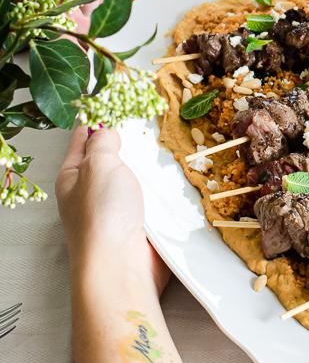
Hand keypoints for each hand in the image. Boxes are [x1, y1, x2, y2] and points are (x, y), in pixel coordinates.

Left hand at [56, 126, 169, 293]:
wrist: (122, 266)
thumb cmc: (103, 214)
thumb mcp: (98, 165)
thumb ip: (103, 142)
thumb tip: (106, 129)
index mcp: (73, 176)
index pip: (84, 137)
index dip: (100, 116)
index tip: (122, 97)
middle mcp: (91, 192)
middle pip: (113, 157)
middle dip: (133, 140)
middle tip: (155, 117)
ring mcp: (117, 210)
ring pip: (137, 177)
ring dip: (152, 166)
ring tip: (174, 142)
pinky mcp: (140, 225)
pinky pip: (154, 198)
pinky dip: (165, 189)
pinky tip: (180, 174)